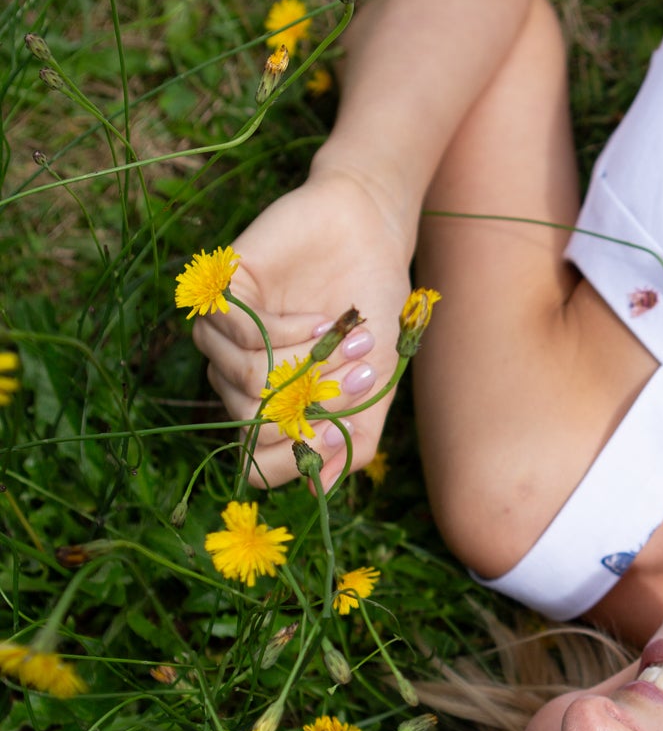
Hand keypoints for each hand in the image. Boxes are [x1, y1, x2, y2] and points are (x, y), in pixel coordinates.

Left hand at [191, 166, 414, 490]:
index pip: (256, 462)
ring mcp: (226, 334)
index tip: (345, 432)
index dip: (300, 455)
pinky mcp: (223, 292)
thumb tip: (317, 493)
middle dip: (318, 402)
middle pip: (255, 424)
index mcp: (267, 405)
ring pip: (246, 382)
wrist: (371, 237)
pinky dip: (289, 335)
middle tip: (363, 369)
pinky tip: (319, 320)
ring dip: (310, 365)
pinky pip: (242, 337)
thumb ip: (350, 446)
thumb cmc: (370, 314)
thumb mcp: (372, 392)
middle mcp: (238, 375)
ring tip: (351, 336)